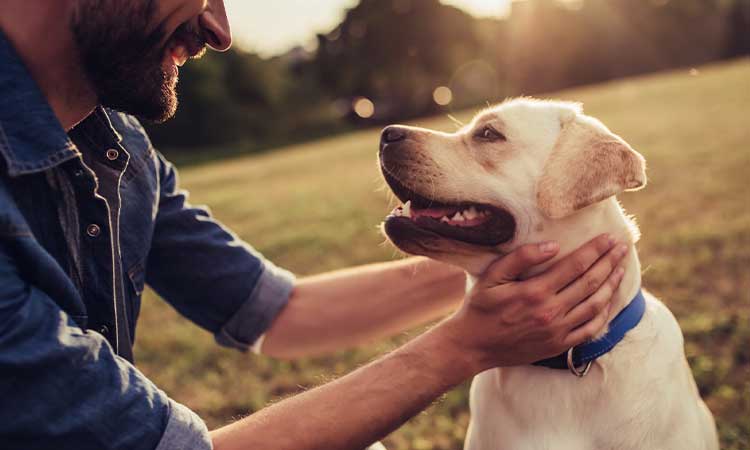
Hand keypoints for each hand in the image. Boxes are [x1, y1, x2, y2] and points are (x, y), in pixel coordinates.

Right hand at [439, 234, 627, 372]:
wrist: (473, 346)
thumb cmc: (480, 307)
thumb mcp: (492, 276)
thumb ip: (520, 258)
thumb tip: (553, 246)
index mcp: (535, 292)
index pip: (575, 265)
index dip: (596, 250)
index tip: (610, 237)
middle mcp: (551, 312)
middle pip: (590, 282)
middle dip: (609, 262)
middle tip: (622, 247)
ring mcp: (557, 331)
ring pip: (595, 305)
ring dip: (611, 285)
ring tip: (621, 269)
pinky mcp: (559, 345)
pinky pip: (590, 329)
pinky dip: (604, 313)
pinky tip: (609, 300)